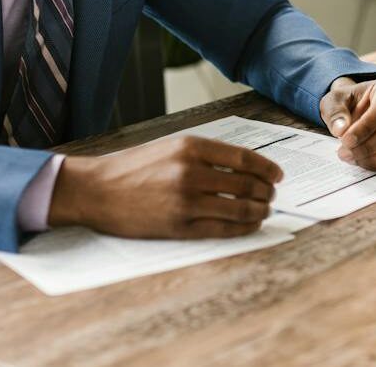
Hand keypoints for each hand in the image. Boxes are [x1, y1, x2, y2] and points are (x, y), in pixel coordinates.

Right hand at [48, 135, 283, 237]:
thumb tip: (246, 167)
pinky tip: (250, 225)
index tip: (278, 175)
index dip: (268, 169)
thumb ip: (206, 155)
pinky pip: (223, 229)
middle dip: (266, 192)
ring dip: (259, 211)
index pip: (245, 158)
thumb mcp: (171, 147)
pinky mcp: (180, 226)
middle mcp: (191, 172)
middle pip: (247, 184)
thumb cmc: (134, 168)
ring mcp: (186, 201)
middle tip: (272, 195)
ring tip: (264, 210)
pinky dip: (243, 228)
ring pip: (240, 208)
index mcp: (191, 147)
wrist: (97, 190)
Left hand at [320, 75, 375, 169]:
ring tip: (350, 156)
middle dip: (367, 146)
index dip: (365, 128)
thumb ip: (335, 112)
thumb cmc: (347, 102)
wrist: (355, 109)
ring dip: (372, 158)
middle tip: (344, 152)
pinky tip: (360, 160)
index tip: (345, 140)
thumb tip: (341, 129)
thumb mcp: (333, 100)